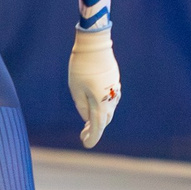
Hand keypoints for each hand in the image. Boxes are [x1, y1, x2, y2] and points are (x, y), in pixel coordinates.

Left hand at [69, 29, 119, 148]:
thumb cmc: (81, 67)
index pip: (98, 127)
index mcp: (101, 103)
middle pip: (104, 120)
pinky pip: (109, 100)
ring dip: (98, 118)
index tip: (85, 144)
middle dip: (94, 129)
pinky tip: (93, 107)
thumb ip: (82, 106)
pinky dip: (102, 107)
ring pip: (108, 110)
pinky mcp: (114, 82)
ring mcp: (114, 90)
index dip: (92, 138)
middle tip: (83, 135)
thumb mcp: (75, 89)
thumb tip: (87, 118)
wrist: (95, 45)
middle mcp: (111, 99)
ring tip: (87, 125)